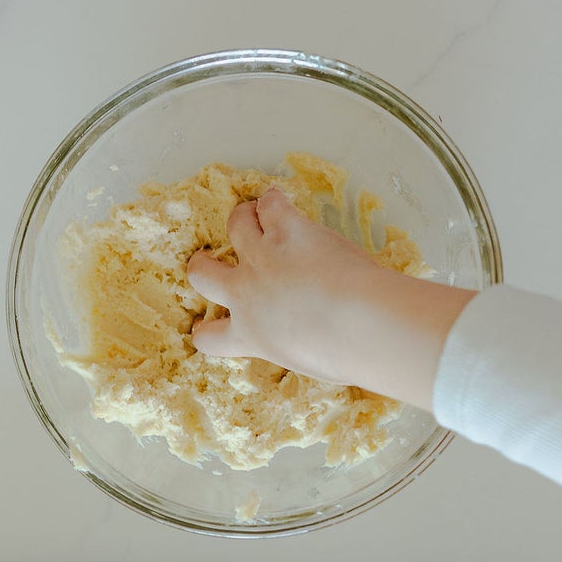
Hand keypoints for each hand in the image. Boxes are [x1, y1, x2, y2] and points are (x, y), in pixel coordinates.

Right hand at [186, 188, 471, 408]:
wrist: (359, 323)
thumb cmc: (343, 355)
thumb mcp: (306, 362)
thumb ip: (294, 345)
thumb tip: (310, 340)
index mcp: (249, 336)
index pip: (210, 339)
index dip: (207, 332)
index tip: (210, 327)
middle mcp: (246, 294)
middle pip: (202, 273)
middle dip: (203, 266)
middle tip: (210, 261)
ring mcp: (262, 257)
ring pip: (236, 225)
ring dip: (243, 219)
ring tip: (254, 215)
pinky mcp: (287, 229)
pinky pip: (270, 205)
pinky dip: (274, 200)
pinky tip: (280, 199)